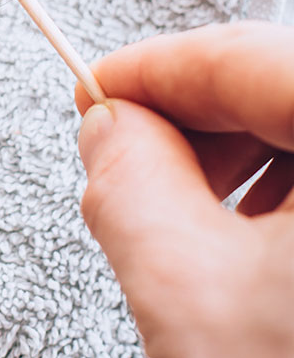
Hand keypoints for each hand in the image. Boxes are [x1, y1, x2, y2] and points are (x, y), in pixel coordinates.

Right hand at [76, 22, 293, 357]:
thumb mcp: (181, 296)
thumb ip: (133, 181)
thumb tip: (112, 124)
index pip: (259, 60)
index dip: (160, 67)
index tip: (98, 88)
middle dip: (210, 119)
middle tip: (130, 158)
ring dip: (256, 166)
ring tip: (187, 222)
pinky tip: (253, 261)